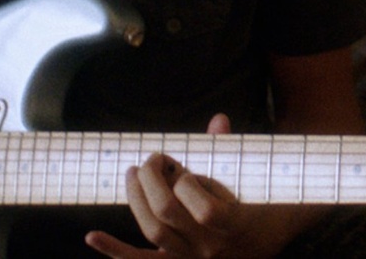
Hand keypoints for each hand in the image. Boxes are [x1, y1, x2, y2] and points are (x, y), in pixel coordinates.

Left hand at [83, 114, 308, 258]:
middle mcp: (212, 248)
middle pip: (168, 216)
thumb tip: (217, 120)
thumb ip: (230, 150)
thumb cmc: (266, 198)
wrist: (274, 235)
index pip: (207, 210)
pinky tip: (91, 236)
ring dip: (135, 200)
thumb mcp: (254, 174)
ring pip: (153, 233)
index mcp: (236, 225)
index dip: (189, 184)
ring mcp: (193, 258)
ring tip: (132, 174)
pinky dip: (115, 249)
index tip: (185, 167)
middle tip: (151, 159)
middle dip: (151, 181)